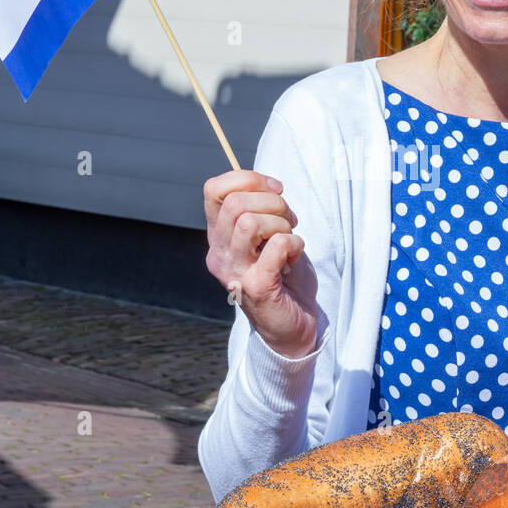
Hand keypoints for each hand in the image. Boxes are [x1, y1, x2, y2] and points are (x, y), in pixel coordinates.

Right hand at [203, 170, 320, 358]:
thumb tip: (267, 184)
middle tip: (289, 220)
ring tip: (290, 238)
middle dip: (273, 202)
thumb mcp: (266, 237)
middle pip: (235, 203)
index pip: (213, 190)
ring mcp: (235, 271)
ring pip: (250, 222)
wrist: (292, 328)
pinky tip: (295, 256)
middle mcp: (219, 253)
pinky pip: (276, 245)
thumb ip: (260, 212)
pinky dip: (294, 243)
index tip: (275, 189)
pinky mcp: (256, 287)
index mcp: (218, 237)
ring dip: (282, 223)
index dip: (247, 179)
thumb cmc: (283, 277)